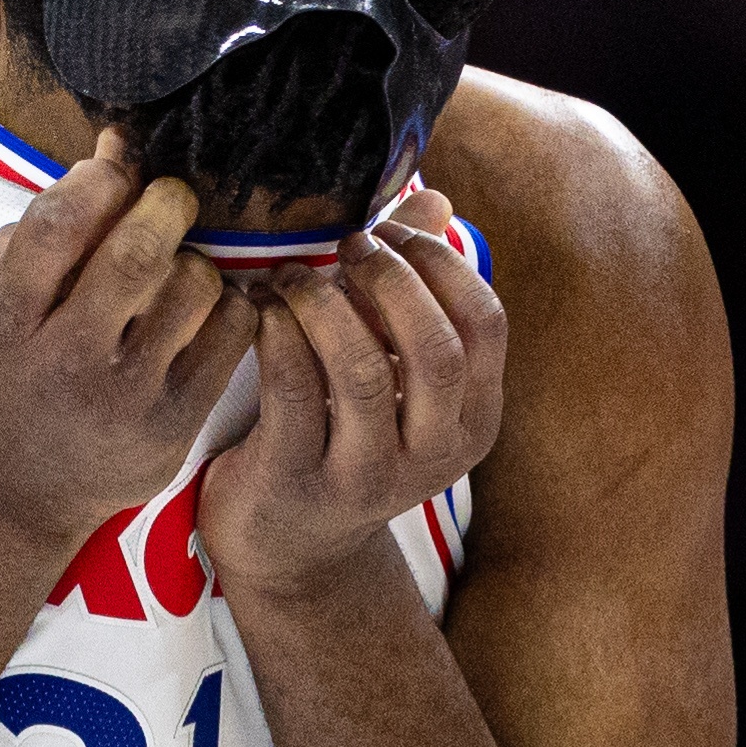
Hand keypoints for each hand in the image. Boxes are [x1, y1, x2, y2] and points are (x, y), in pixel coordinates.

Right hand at [0, 129, 261, 544]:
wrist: (22, 486)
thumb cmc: (14, 370)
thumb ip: (42, 224)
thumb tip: (115, 144)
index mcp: (8, 319)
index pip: (59, 221)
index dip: (101, 177)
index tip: (117, 168)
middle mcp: (65, 358)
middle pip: (139, 250)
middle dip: (166, 204)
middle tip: (169, 200)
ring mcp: (126, 394)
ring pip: (194, 285)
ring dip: (196, 260)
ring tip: (176, 271)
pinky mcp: (176, 421)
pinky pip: (232, 332)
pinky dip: (228, 304)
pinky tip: (203, 311)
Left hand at [200, 190, 507, 595]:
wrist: (287, 543)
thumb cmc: (342, 433)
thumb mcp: (395, 375)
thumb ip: (415, 293)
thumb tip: (436, 203)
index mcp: (472, 422)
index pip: (485, 326)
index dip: (441, 265)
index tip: (394, 233)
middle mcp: (432, 456)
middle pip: (435, 350)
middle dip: (389, 280)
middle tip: (347, 246)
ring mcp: (366, 478)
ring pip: (361, 371)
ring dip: (324, 303)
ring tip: (293, 274)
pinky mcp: (298, 483)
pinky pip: (292, 391)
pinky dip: (277, 334)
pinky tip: (260, 308)